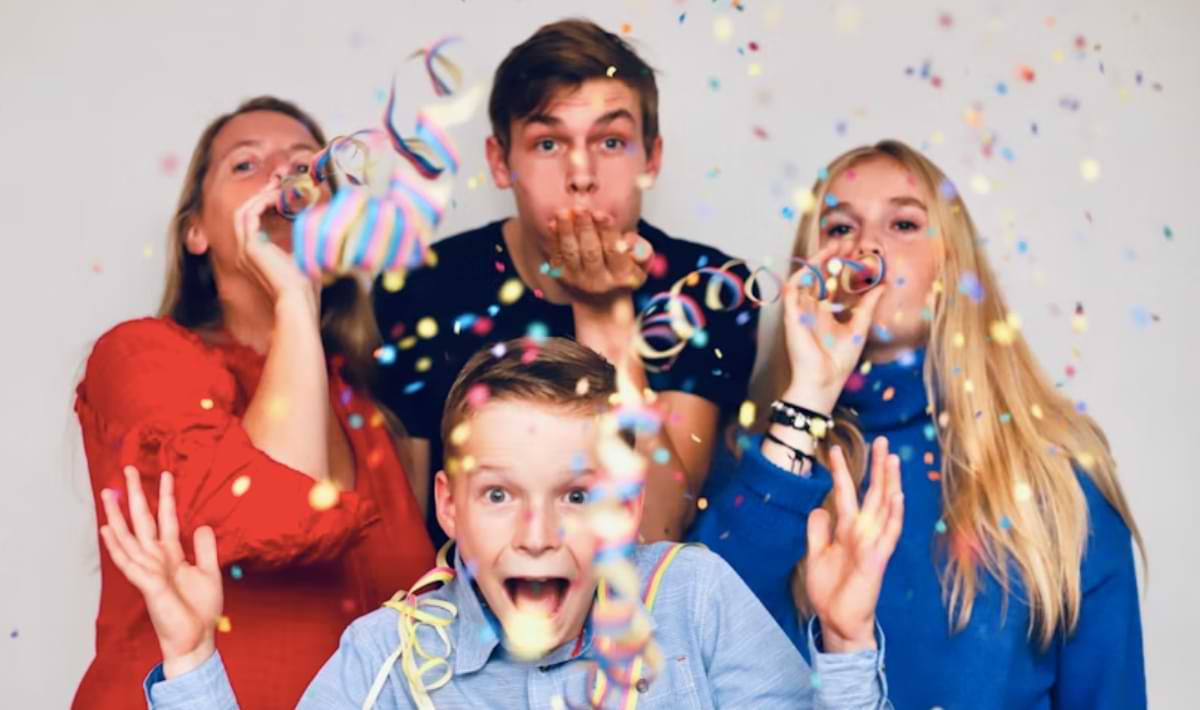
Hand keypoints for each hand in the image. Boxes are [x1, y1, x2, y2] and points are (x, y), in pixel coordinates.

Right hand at [99, 469, 222, 678]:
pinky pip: (128, 561)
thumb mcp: (209, 572)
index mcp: (172, 555)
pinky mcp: (147, 584)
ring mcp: (149, 570)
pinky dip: (116, 545)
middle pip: (143, 521)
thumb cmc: (199, 611)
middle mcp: (156, 559)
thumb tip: (201, 525)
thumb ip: (204, 549)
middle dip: (135, 495)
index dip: (166, 497)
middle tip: (128, 469)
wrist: (196, 639)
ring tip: (107, 492)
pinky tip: (107, 529)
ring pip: (129, 536)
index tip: (165, 474)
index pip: (166, 519)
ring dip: (117, 514)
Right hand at [234, 185, 318, 312]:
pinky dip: (262, 202)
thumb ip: (300, 238)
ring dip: (261, 196)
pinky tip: (279, 197)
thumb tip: (313, 220)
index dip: (265, 202)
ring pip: (244, 211)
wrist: (299, 299)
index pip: (253, 220)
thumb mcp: (302, 255)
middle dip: (260, 194)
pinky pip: (249, 214)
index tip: (283, 191)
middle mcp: (245, 251)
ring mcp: (244, 249)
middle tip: (278, 181)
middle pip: (245, 212)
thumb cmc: (305, 284)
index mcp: (256, 254)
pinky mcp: (249, 247)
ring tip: (280, 188)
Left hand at [547, 208, 652, 305]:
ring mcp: (578, 280)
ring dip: (566, 231)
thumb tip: (628, 241)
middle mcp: (598, 281)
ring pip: (571, 253)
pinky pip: (557, 256)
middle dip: (585, 228)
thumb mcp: (642, 267)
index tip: (601, 214)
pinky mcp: (562, 278)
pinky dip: (554, 239)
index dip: (607, 232)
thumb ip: (643, 252)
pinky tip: (553, 223)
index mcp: (621, 276)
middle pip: (591, 251)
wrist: (602, 304)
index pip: (613, 251)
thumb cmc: (624, 275)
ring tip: (563, 212)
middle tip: (581, 208)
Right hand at [779, 242, 886, 413]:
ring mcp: (800, 311)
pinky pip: (792, 290)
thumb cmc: (839, 360)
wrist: (824, 380)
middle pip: (819, 275)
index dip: (841, 265)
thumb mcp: (860, 326)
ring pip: (805, 278)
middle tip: (846, 241)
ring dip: (817, 261)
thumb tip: (883, 284)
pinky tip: (816, 267)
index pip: (831, 281)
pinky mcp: (791, 315)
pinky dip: (802, 276)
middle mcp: (811, 308)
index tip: (856, 250)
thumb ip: (868, 304)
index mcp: (825, 312)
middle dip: (830, 257)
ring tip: (833, 247)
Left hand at [805, 437, 903, 652]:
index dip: (841, 471)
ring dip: (890, 484)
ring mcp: (873, 544)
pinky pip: (889, 534)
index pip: (846, 493)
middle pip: (873, 493)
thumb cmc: (829, 590)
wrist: (836, 621)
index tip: (833, 448)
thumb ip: (817, 531)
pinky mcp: (878, 559)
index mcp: (847, 530)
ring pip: (885, 508)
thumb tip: (819, 508)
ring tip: (893, 459)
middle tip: (881, 440)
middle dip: (877, 467)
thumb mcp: (814, 555)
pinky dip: (894, 514)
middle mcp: (863, 532)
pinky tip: (897, 496)